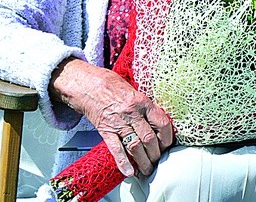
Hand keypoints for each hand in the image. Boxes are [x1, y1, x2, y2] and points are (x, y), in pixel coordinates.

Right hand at [50, 58, 173, 176]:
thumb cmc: (111, 85)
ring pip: (135, 146)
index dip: (167, 138)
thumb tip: (158, 123)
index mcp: (142, 102)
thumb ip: (146, 106)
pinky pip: (116, 149)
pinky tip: (129, 171)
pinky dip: (123, 162)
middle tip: (158, 161)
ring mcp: (118, 123)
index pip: (162, 123)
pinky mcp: (105, 130)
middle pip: (149, 138)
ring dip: (143, 161)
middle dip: (156, 154)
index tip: (168, 145)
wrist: (87, 84)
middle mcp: (132, 113)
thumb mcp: (134, 91)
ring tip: (148, 170)